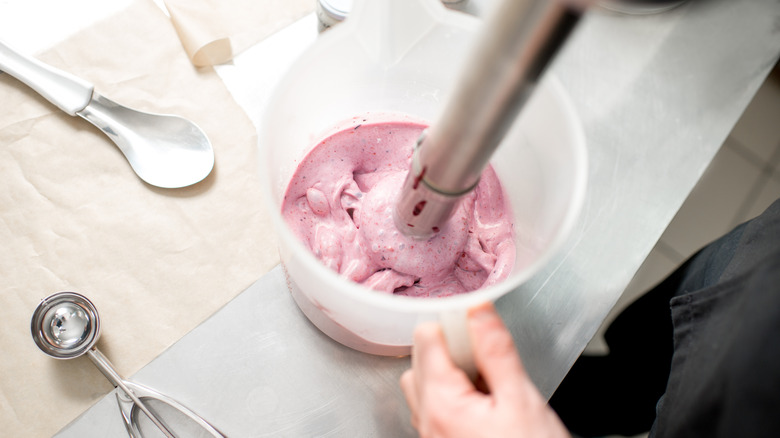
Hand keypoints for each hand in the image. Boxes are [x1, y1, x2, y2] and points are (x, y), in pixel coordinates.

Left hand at [400, 302, 569, 437]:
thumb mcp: (522, 400)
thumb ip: (496, 352)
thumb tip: (480, 312)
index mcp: (442, 404)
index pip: (425, 339)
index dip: (453, 324)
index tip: (477, 324)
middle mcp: (429, 421)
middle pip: (418, 360)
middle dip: (449, 348)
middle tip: (486, 355)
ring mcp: (432, 436)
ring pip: (423, 384)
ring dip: (447, 372)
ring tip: (486, 379)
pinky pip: (433, 408)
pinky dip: (451, 394)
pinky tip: (482, 401)